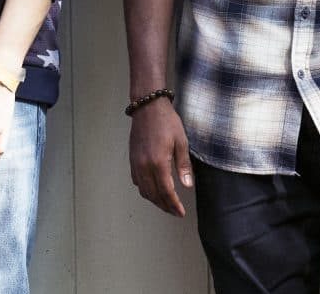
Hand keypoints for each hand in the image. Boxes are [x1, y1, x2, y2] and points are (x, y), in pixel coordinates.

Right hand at [127, 96, 192, 216]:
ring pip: (144, 191)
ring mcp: (136, 164)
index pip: (166, 192)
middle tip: (175, 212)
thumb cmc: (167, 122)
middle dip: (165, 206)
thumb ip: (184, 166)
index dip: (174, 205)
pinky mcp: (132, 161)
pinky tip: (154, 190)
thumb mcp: (181, 142)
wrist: (147, 108)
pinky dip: (146, 191)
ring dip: (155, 201)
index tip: (180, 212)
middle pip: (154, 195)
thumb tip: (188, 185)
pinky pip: (138, 182)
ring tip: (166, 205)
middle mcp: (144, 166)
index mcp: (158, 162)